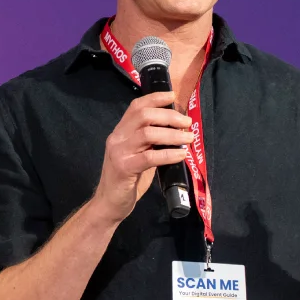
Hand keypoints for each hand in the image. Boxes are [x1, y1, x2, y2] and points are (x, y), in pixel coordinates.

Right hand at [91, 92, 194, 223]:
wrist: (109, 203)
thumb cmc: (128, 179)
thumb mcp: (139, 154)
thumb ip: (151, 141)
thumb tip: (178, 130)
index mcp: (121, 131)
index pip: (136, 106)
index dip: (155, 98)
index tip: (173, 96)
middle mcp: (118, 138)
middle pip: (144, 116)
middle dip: (169, 116)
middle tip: (187, 123)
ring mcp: (119, 152)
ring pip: (147, 134)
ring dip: (172, 134)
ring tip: (189, 138)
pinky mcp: (124, 168)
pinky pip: (149, 157)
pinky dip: (168, 154)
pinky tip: (181, 154)